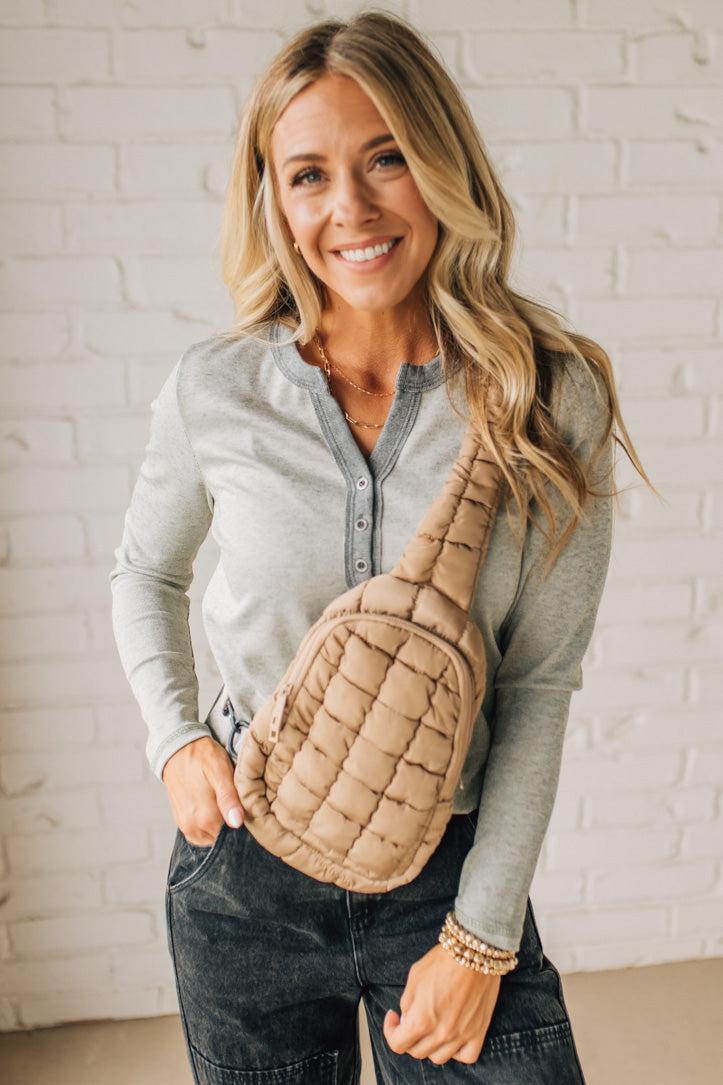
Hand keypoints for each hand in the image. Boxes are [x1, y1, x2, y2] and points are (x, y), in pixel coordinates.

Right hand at [162, 736, 244, 846]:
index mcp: (206, 818)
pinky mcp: (181, 822)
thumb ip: (228, 798)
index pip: (234, 836)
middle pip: (222, 837)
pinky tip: (212, 805)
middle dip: (232, 824)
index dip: (244, 823)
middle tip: (235, 801)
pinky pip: (200, 832)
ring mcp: (185, 826)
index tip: (246, 807)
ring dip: (219, 824)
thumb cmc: (202, 757)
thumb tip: (237, 823)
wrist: (176, 749)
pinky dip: (208, 823)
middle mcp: (193, 827)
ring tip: (223, 802)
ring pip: (212, 836)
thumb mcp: (220, 771)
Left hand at [382, 943, 501, 1064]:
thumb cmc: (443, 960)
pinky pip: (467, 1056)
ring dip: (429, 1046)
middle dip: (408, 1037)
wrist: (474, 951)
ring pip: (438, 1058)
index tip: (393, 1018)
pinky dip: (457, 1052)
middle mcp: (441, 1033)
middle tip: (410, 1019)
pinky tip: (451, 1039)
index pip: (397, 1043)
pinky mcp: (479, 1032)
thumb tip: (406, 1018)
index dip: (390, 1030)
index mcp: (421, 1019)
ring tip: (430, 1028)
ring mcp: (461, 1035)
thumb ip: (407, 1002)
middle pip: (416, 1051)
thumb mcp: (415, 976)